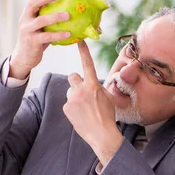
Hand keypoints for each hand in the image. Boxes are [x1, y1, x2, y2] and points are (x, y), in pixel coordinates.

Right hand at [9, 0, 71, 78]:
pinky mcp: (31, 41)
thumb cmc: (38, 40)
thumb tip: (77, 14)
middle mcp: (25, 18)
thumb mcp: (44, 27)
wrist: (24, 58)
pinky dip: (57, 35)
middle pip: (33, 3)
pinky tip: (69, 34)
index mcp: (29, 12)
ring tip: (68, 15)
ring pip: (40, 20)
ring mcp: (27, 29)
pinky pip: (46, 36)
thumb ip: (54, 19)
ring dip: (55, 16)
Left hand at [63, 41, 123, 164]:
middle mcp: (82, 89)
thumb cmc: (107, 116)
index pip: (88, 64)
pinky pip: (68, 103)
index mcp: (94, 85)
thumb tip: (92, 85)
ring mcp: (72, 98)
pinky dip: (73, 109)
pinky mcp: (67, 107)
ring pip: (70, 91)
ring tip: (85, 110)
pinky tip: (81, 116)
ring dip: (75, 97)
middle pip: (73, 76)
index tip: (80, 41)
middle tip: (82, 92)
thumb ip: (98, 88)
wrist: (102, 134)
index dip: (84, 51)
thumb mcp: (108, 98)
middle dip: (76, 82)